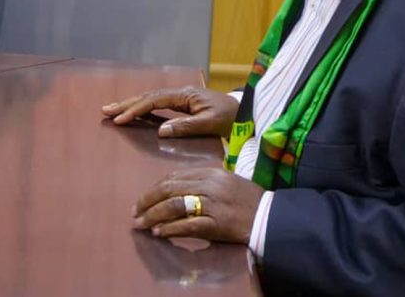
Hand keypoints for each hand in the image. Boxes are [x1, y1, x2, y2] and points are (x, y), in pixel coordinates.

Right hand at [101, 86, 238, 137]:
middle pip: (149, 96)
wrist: (246, 112)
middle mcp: (182, 93)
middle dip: (127, 103)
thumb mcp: (210, 124)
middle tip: (105, 110)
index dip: (135, 109)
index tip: (119, 119)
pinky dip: (144, 107)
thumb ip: (186, 127)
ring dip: (133, 104)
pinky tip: (136, 112)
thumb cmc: (230, 118)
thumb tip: (160, 130)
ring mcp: (183, 97)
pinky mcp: (186, 103)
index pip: (154, 101)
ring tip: (114, 110)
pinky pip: (159, 103)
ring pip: (152, 98)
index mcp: (186, 96)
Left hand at [132, 168, 264, 244]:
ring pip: (174, 206)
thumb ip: (203, 181)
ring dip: (153, 216)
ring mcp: (212, 204)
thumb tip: (175, 189)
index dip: (154, 188)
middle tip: (135, 212)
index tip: (143, 199)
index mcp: (211, 172)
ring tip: (141, 224)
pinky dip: (170, 229)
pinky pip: (186, 226)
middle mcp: (210, 185)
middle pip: (169, 189)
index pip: (174, 177)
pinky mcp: (216, 223)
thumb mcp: (226, 180)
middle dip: (148, 201)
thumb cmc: (248, 198)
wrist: (269, 215)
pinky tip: (159, 232)